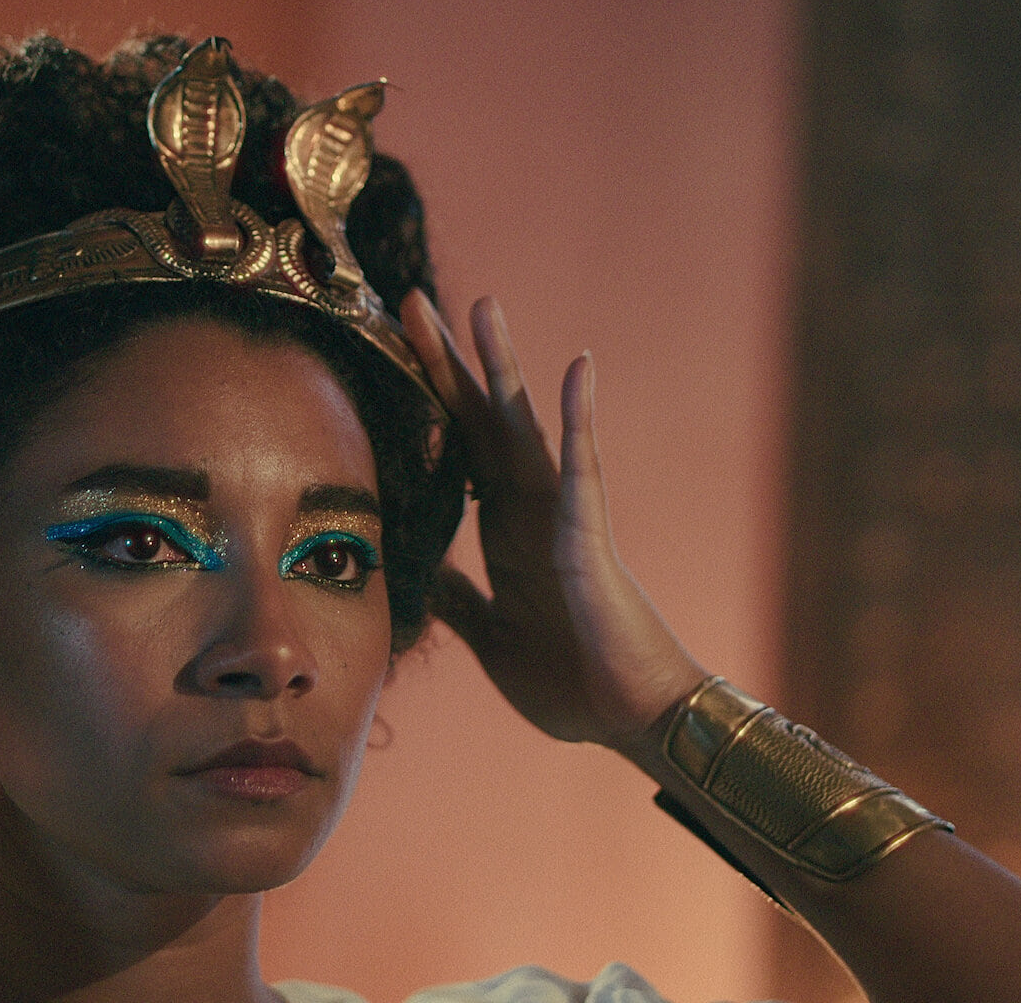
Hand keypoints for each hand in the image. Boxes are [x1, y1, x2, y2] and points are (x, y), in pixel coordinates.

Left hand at [401, 291, 706, 758]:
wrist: (632, 718)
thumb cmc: (571, 680)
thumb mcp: (491, 637)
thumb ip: (459, 599)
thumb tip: (423, 571)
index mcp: (502, 532)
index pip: (453, 450)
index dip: (423, 403)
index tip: (387, 352)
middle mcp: (528, 510)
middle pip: (478, 420)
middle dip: (443, 364)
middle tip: (408, 302)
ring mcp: (560, 516)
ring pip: (525, 426)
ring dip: (504, 367)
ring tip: (483, 306)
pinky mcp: (589, 535)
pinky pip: (584, 468)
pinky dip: (579, 418)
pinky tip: (577, 367)